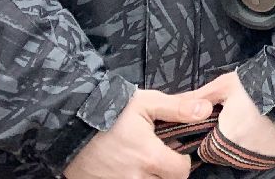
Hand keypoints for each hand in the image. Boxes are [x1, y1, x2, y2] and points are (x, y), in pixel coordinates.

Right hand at [64, 88, 212, 178]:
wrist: (68, 121)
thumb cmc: (110, 110)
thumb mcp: (147, 102)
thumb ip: (179, 108)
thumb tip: (206, 109)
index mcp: (150, 158)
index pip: (181, 172)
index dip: (183, 161)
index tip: (177, 150)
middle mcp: (134, 178)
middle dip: (166, 171)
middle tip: (160, 155)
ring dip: (148, 176)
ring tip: (143, 161)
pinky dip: (129, 178)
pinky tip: (125, 166)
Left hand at [192, 71, 274, 159]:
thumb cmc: (257, 83)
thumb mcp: (225, 85)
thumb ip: (198, 98)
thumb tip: (174, 102)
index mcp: (224, 138)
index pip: (206, 150)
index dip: (210, 136)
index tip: (218, 123)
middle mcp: (240, 153)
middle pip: (223, 155)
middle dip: (225, 141)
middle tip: (237, 119)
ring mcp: (259, 156)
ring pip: (240, 157)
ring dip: (240, 145)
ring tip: (251, 122)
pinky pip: (258, 157)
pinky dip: (258, 147)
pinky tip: (263, 129)